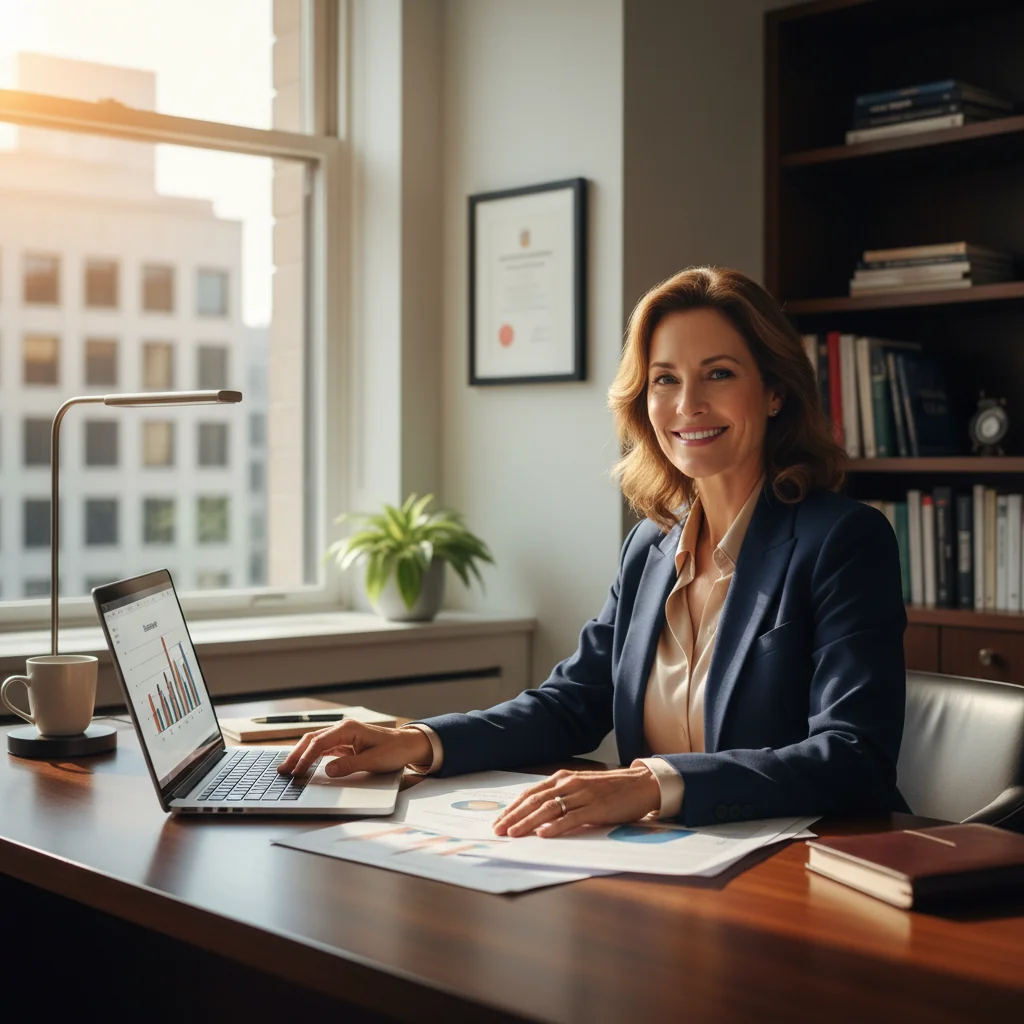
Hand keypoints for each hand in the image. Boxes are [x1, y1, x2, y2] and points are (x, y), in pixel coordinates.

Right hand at [276, 721, 431, 777]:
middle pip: (312, 740)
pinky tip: (303, 765)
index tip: (296, 771)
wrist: (408, 745)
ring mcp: (343, 736)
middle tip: (283, 770)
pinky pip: (323, 750)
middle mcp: (343, 729)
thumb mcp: (374, 760)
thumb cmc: (395, 750)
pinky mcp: (345, 744)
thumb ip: (349, 765)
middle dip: (296, 754)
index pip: (320, 743)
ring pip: (315, 744)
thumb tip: (327, 771)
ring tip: (287, 768)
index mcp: (348, 729)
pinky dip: (311, 757)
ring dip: (301, 755)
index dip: (306, 758)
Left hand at [492, 766, 661, 837]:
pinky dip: (556, 826)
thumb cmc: (609, 789)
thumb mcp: (580, 788)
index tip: (499, 820)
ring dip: (528, 822)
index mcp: (563, 779)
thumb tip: (537, 813)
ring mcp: (583, 795)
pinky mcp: (596, 808)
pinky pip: (572, 817)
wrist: (640, 784)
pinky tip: (544, 833)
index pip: (531, 793)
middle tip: (499, 830)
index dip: (513, 807)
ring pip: (549, 809)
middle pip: (535, 801)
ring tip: (514, 834)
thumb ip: (561, 796)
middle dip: (514, 816)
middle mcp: (569, 784)